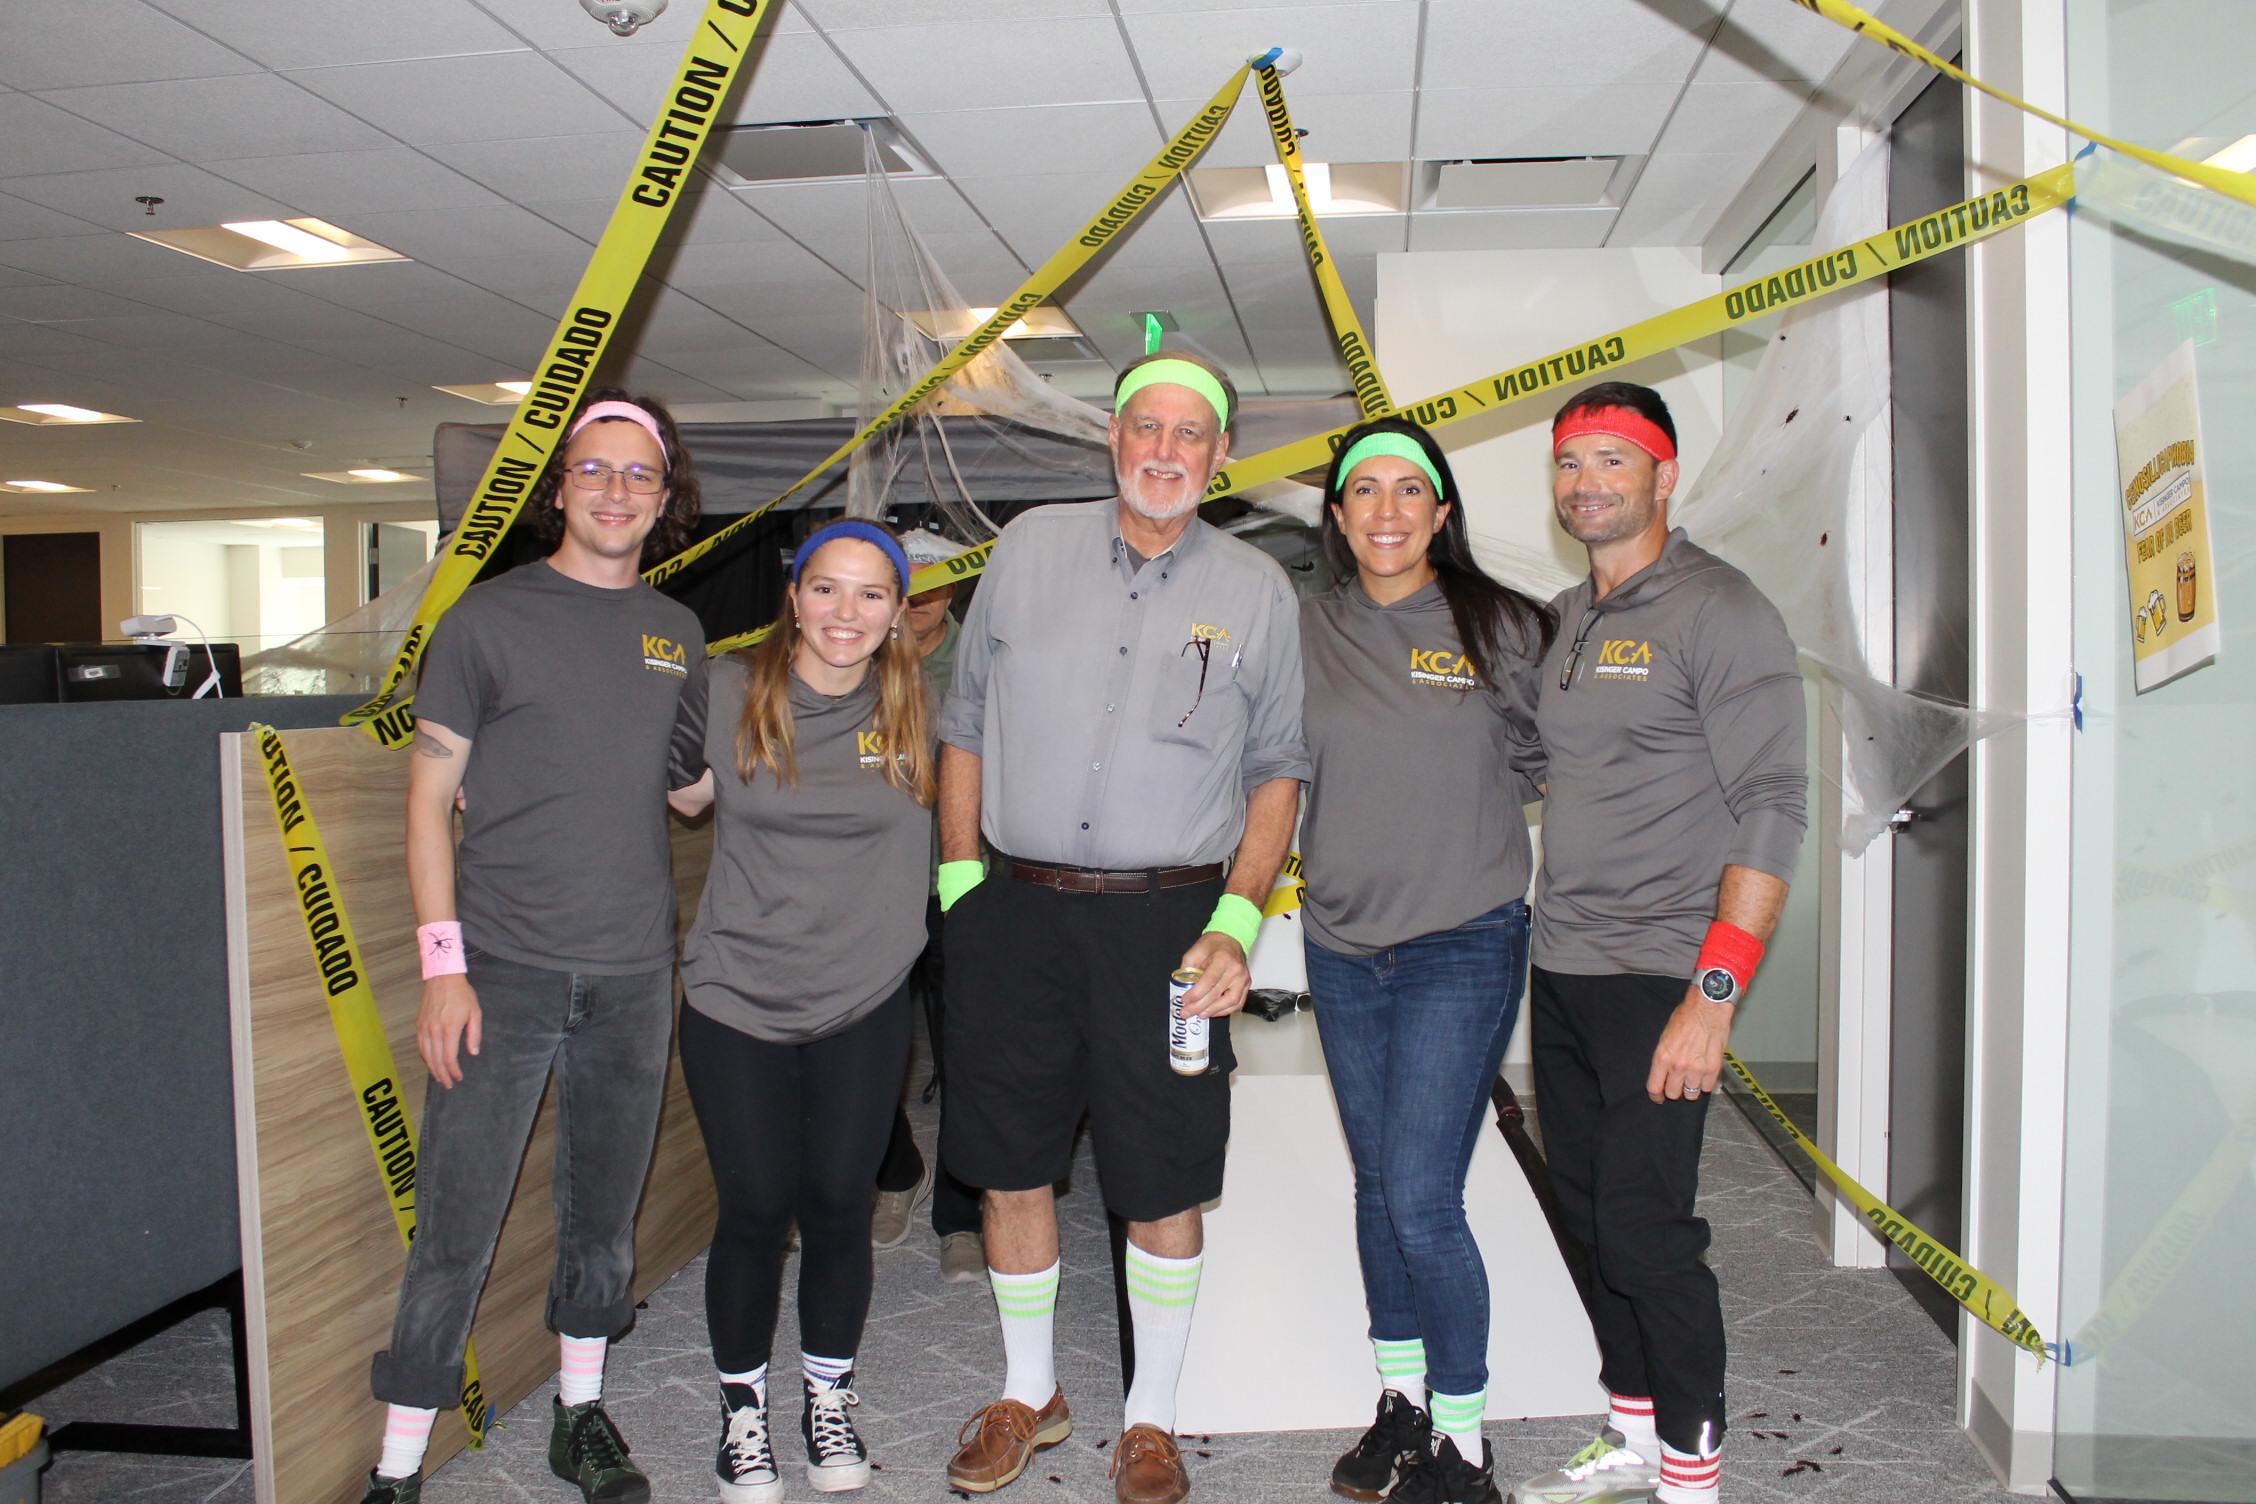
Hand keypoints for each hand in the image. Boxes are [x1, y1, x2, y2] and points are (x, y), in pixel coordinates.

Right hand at [418, 973, 482, 1088]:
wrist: (443, 977)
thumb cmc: (461, 994)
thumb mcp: (475, 1012)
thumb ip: (474, 1034)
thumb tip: (473, 1052)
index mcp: (449, 1029)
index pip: (449, 1058)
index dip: (454, 1071)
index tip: (459, 1078)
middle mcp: (434, 1030)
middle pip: (436, 1060)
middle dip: (442, 1075)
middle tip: (448, 1084)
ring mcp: (424, 1028)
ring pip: (426, 1055)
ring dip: (432, 1069)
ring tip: (440, 1078)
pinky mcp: (419, 1024)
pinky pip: (420, 1046)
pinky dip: (425, 1057)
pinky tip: (430, 1062)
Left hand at [1175, 930, 1249, 1018]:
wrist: (1230, 939)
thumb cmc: (1213, 945)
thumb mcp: (1195, 951)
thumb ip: (1188, 969)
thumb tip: (1183, 988)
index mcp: (1223, 959)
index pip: (1209, 981)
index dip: (1195, 994)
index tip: (1184, 1000)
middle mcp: (1236, 969)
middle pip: (1217, 994)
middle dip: (1199, 1006)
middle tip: (1186, 1012)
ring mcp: (1243, 978)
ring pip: (1230, 1002)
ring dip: (1213, 1011)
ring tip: (1199, 1014)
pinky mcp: (1246, 985)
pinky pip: (1237, 1003)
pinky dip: (1225, 1010)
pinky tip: (1212, 1011)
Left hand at [1647, 986, 1732, 1103]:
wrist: (1707, 1008)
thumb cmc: (1686, 1017)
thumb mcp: (1665, 1037)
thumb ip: (1664, 1058)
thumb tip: (1664, 1074)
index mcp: (1663, 1057)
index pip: (1655, 1088)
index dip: (1656, 1096)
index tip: (1659, 1097)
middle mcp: (1678, 1066)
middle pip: (1673, 1094)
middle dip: (1674, 1090)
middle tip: (1678, 1083)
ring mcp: (1697, 1069)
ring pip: (1691, 1093)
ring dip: (1691, 1088)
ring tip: (1693, 1077)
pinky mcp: (1713, 1068)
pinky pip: (1708, 1087)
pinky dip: (1706, 1083)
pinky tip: (1704, 1074)